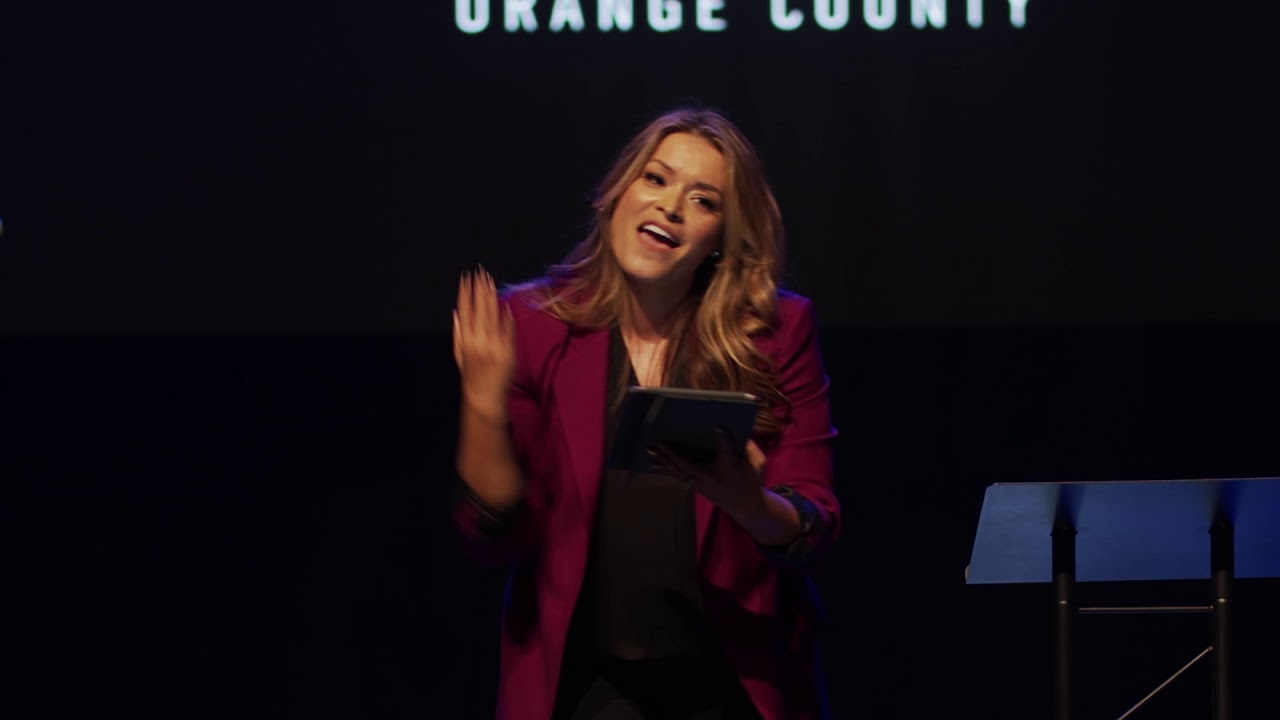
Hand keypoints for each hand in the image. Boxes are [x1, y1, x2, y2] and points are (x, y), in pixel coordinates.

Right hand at [453, 268, 514, 419]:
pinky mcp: (506, 351)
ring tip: (491, 281)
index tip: (467, 277)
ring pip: (492, 314)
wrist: (483, 396)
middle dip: (480, 288)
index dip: (465, 292)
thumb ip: (458, 332)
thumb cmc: (471, 375)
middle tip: (482, 272)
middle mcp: (478, 340)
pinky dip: (506, 316)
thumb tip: (456, 311)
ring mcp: (493, 345)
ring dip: (491, 296)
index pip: (464, 309)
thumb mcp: (459, 353)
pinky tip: (505, 303)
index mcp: (464, 340)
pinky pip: (507, 329)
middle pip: (479, 308)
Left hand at [652, 429, 766, 517]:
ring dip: (663, 461)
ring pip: (680, 472)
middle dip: (674, 454)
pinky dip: (665, 469)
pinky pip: (678, 476)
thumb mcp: (758, 463)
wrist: (745, 506)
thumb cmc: (751, 479)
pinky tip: (653, 461)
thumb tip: (734, 429)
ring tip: (650, 449)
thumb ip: (749, 447)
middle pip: (690, 465)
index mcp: (731, 467)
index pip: (727, 452)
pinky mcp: (696, 486)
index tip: (717, 426)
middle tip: (660, 442)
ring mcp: (702, 483)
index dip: (723, 439)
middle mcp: (713, 476)